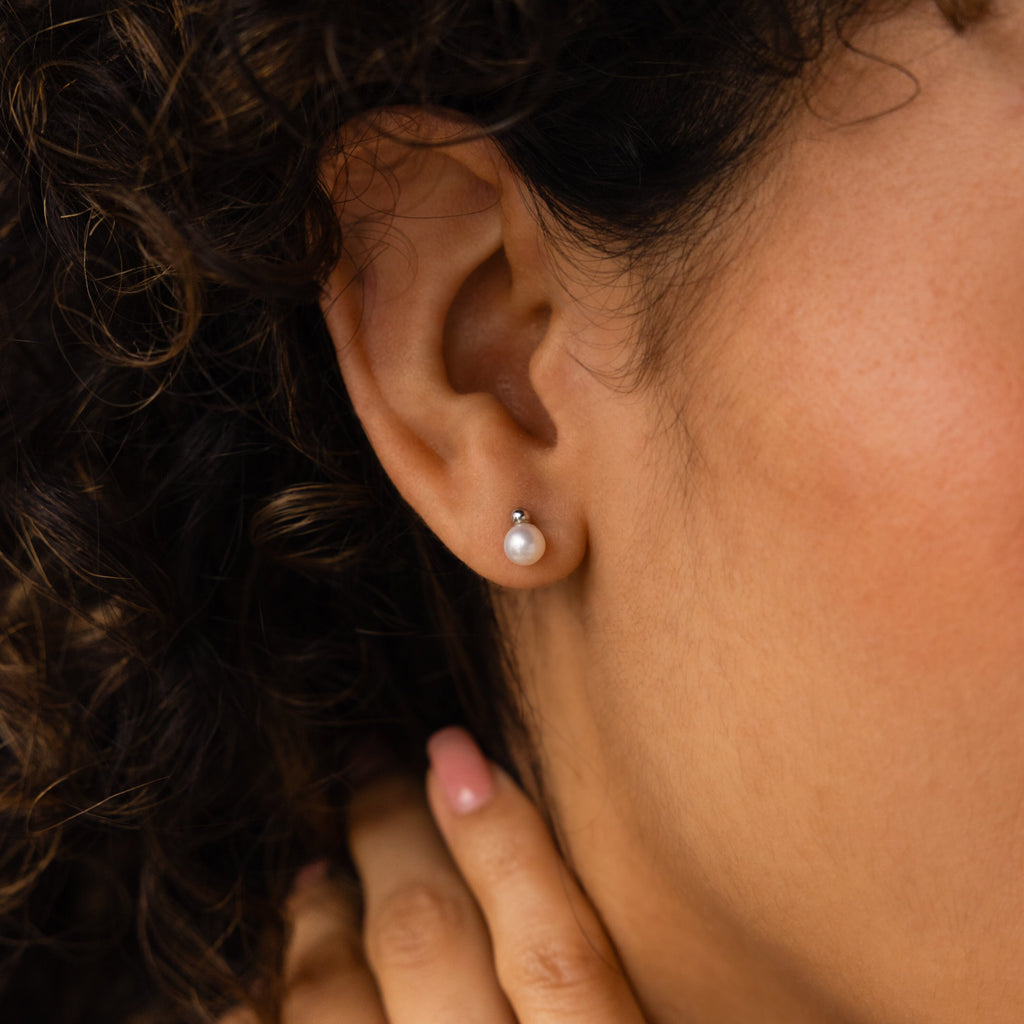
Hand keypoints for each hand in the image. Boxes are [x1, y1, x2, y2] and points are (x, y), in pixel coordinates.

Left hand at [223, 727, 644, 1021]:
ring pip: (329, 998)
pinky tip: (257, 976)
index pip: (560, 956)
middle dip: (389, 832)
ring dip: (316, 915)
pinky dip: (254, 1004)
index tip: (458, 750)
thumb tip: (536, 839)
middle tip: (370, 761)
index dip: (509, 840)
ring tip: (314, 871)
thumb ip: (605, 979)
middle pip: (428, 943)